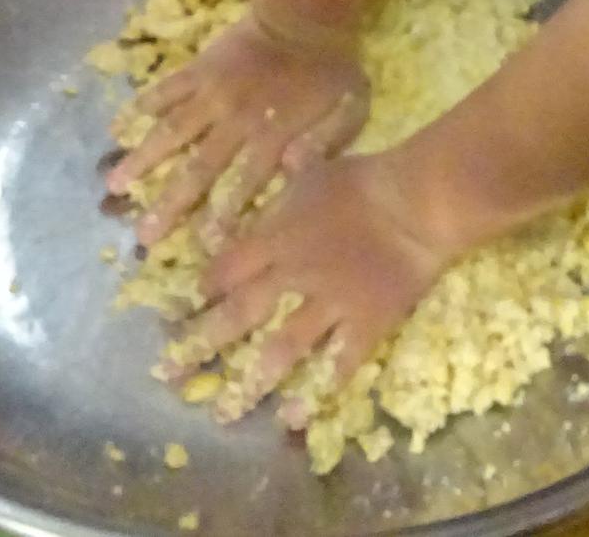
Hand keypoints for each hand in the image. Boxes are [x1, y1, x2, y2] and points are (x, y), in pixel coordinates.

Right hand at [106, 16, 368, 246]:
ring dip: (143, 160)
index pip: (244, 184)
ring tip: (114, 186)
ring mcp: (212, 94)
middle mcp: (235, 122)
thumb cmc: (332, 70)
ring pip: (172, 132)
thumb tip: (292, 171)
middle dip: (169, 204)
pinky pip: (167, 89)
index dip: (223, 215)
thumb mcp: (350, 111)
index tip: (200, 244)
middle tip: (142, 236)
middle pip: (198, 169)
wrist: (306, 13)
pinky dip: (144, 105)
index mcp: (272, 136)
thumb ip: (326, 145)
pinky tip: (119, 125)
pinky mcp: (199, 69)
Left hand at [173, 150, 457, 418]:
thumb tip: (254, 210)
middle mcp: (294, 276)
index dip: (204, 288)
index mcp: (277, 238)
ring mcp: (330, 304)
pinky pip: (341, 361)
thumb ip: (277, 198)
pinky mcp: (366, 323)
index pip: (227, 269)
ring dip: (253, 379)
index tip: (185, 307)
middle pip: (241, 313)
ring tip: (228, 409)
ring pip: (284, 347)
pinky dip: (320, 388)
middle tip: (171, 373)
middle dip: (202, 343)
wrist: (416, 202)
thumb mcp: (311, 174)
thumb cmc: (364, 180)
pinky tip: (298, 414)